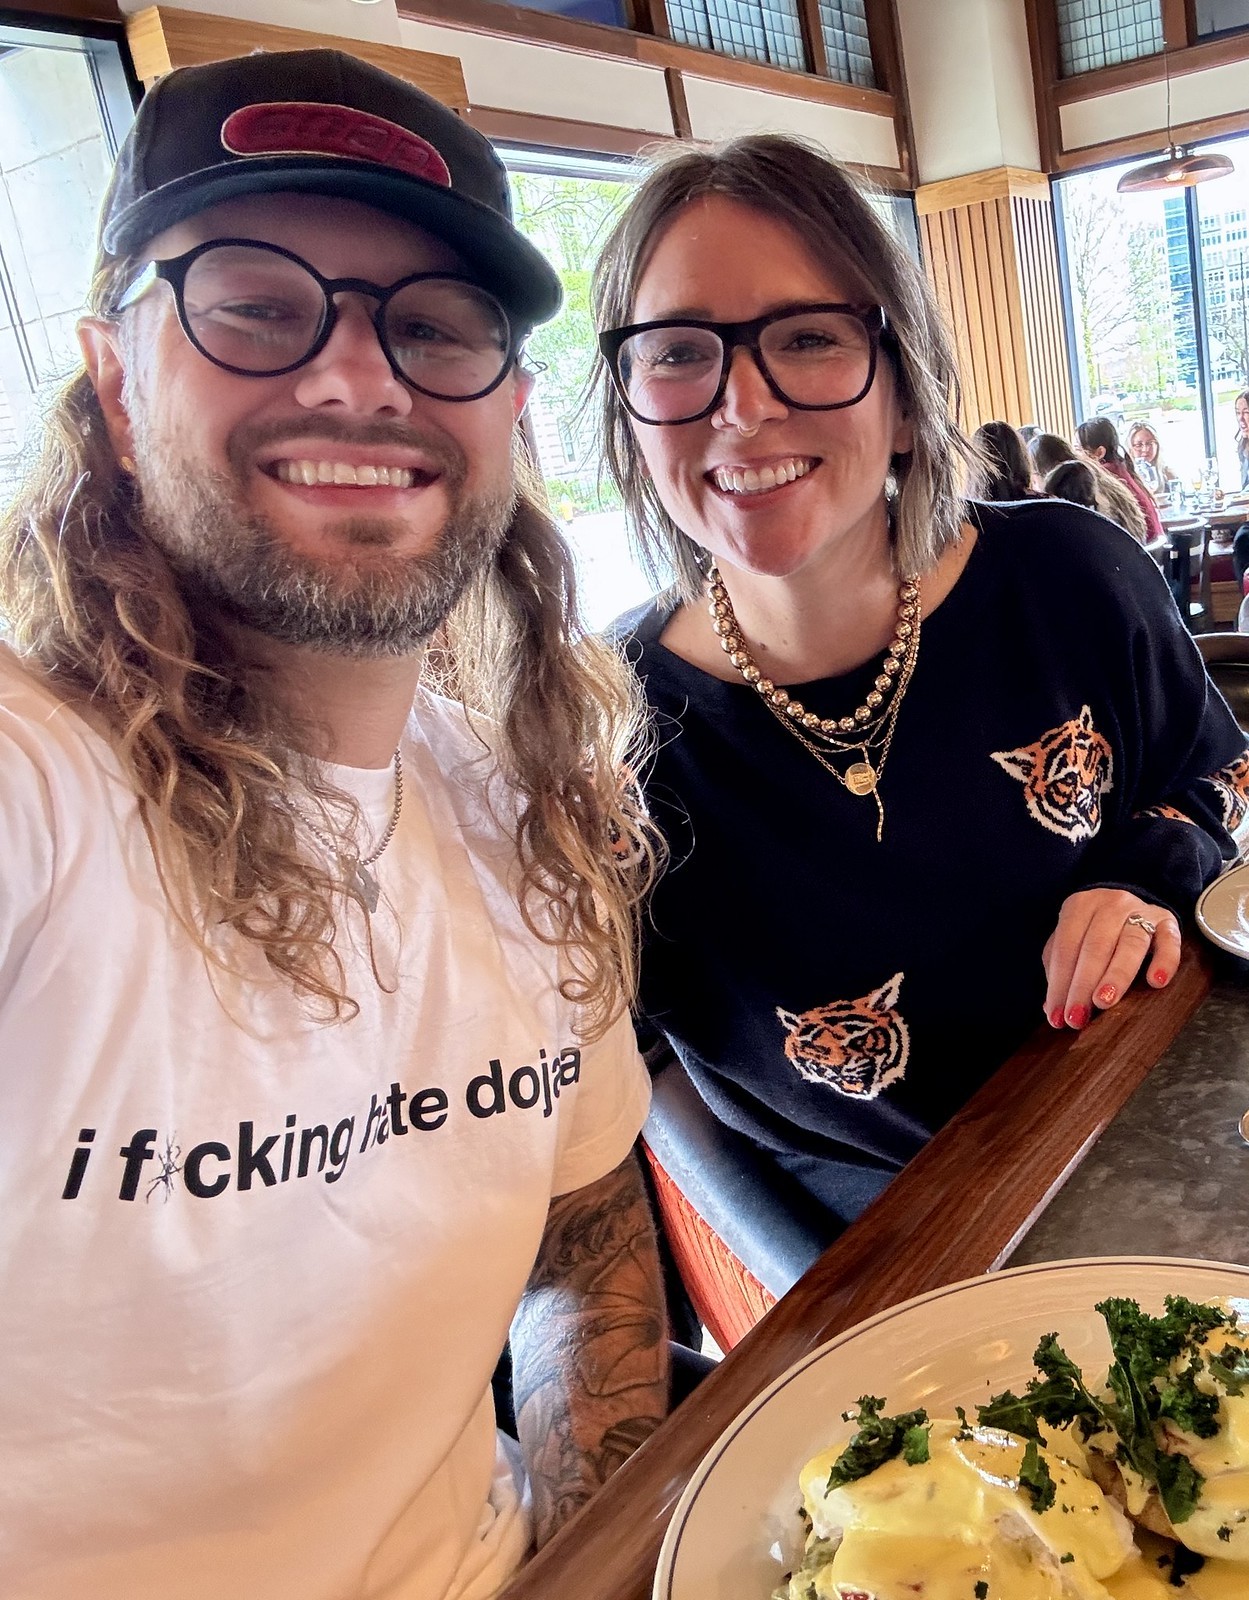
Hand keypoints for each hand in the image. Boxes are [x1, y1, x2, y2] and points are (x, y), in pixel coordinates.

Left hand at [1042, 888, 1179, 1029]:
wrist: (1128, 907)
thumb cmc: (1091, 931)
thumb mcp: (1070, 942)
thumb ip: (1058, 971)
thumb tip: (1052, 1010)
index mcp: (1079, 906)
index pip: (1065, 947)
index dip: (1059, 983)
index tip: (1057, 1015)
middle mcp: (1110, 904)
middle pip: (1096, 946)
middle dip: (1083, 985)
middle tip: (1077, 1017)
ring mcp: (1141, 910)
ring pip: (1130, 944)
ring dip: (1116, 976)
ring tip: (1104, 1002)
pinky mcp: (1167, 922)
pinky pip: (1169, 941)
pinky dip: (1164, 961)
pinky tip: (1155, 982)